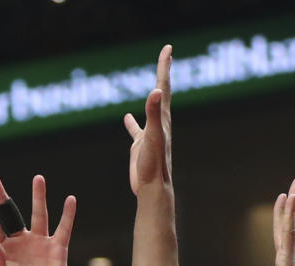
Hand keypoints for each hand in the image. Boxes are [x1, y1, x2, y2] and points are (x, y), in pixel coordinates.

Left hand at [0, 174, 75, 265]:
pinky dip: (68, 215)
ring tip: (38, 178)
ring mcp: (40, 244)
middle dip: (2, 199)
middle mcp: (22, 243)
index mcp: (6, 250)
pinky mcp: (57, 249)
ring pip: (39, 215)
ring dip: (38, 196)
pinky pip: (63, 229)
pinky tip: (70, 200)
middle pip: (11, 215)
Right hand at [124, 43, 171, 196]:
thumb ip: (153, 114)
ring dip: (152, 94)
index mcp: (162, 118)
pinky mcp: (140, 146)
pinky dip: (131, 122)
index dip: (164, 66)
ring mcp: (149, 133)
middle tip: (167, 54)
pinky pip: (135, 129)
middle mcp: (158, 123)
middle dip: (163, 72)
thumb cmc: (154, 165)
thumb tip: (155, 92)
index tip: (167, 48)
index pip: (163, 86)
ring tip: (154, 81)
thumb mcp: (152, 137)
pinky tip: (126, 117)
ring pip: (151, 108)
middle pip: (161, 91)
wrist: (152, 189)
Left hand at [262, 176, 294, 265]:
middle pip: (292, 223)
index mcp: (285, 263)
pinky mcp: (288, 260)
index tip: (285, 198)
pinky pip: (289, 233)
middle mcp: (291, 256)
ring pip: (293, 223)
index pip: (284, 234)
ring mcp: (291, 257)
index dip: (285, 215)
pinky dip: (291, 215)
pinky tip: (292, 199)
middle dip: (294, 201)